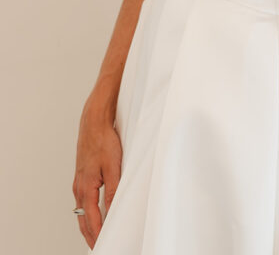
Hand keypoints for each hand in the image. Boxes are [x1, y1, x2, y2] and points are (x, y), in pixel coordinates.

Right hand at [73, 96, 121, 247]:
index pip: (92, 219)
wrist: (93, 122)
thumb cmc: (104, 141)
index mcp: (86, 187)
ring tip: (95, 235)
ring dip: (87, 224)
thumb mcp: (113, 166)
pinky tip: (92, 212)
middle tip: (98, 247)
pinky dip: (86, 211)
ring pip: (81, 210)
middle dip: (90, 235)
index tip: (103, 244)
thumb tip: (113, 210)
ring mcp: (78, 181)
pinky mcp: (81, 174)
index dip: (98, 234)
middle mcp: (79, 187)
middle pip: (83, 219)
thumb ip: (113, 190)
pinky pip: (82, 199)